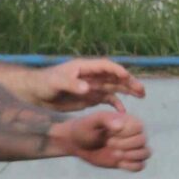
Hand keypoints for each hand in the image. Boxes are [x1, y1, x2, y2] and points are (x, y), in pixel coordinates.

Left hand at [31, 58, 145, 110]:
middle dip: (128, 81)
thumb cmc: (44, 83)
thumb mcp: (56, 83)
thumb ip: (72, 85)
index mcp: (85, 67)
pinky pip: (107, 99)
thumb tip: (88, 89)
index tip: (126, 76)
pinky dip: (116, 104)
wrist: (37, 93)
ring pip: (114, 87)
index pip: (105, 66)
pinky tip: (123, 112)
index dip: (116, 70)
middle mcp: (92, 76)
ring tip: (141, 95)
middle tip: (141, 90)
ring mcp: (93, 86)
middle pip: (114, 76)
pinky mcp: (91, 97)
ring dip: (127, 90)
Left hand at [53, 108, 150, 171]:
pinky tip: (118, 163)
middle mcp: (133, 133)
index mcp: (128, 120)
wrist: (78, 143)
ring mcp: (132, 148)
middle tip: (108, 144)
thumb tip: (120, 126)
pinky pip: (140, 166)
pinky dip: (132, 166)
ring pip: (146, 153)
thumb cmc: (85, 128)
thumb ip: (107, 120)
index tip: (109, 134)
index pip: (139, 127)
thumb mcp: (93, 121)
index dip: (126, 133)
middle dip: (125, 145)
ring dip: (131, 156)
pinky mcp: (128, 160)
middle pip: (143, 140)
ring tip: (115, 155)